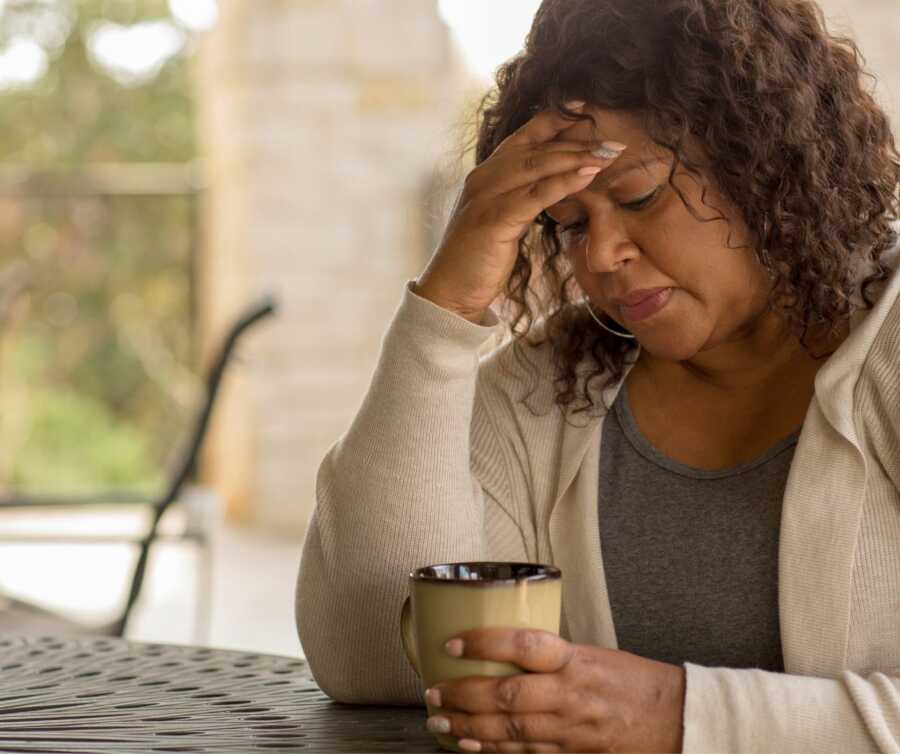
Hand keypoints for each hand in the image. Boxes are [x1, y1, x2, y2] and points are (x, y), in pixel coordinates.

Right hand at [415, 101, 626, 323]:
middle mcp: (484, 178)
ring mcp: (486, 197)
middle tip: (614, 141)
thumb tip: (556, 185)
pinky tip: (588, 175)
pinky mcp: (493, 220)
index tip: (587, 107)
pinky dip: (564, 183)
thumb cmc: (478, 259)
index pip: (525, 135)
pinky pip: (535, 195)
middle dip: (578, 141)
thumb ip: (523, 198)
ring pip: (538, 166)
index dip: (556, 118)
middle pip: (537, 148)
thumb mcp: (504, 220)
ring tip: (609, 153)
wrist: (449, 293)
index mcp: (486, 174)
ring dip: (577, 157)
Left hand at [423, 628, 685, 752]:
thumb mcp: (593, 653)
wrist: (674, 719)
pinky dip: (493, 750)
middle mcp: (570, 694)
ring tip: (438, 721)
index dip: (484, 643)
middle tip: (432, 692)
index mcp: (575, 659)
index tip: (452, 642)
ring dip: (468, 726)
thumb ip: (551, 655)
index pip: (522, 645)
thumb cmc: (633, 680)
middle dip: (463, 695)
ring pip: (510, 730)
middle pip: (507, 695)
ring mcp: (570, 729)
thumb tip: (504, 649)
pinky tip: (469, 745)